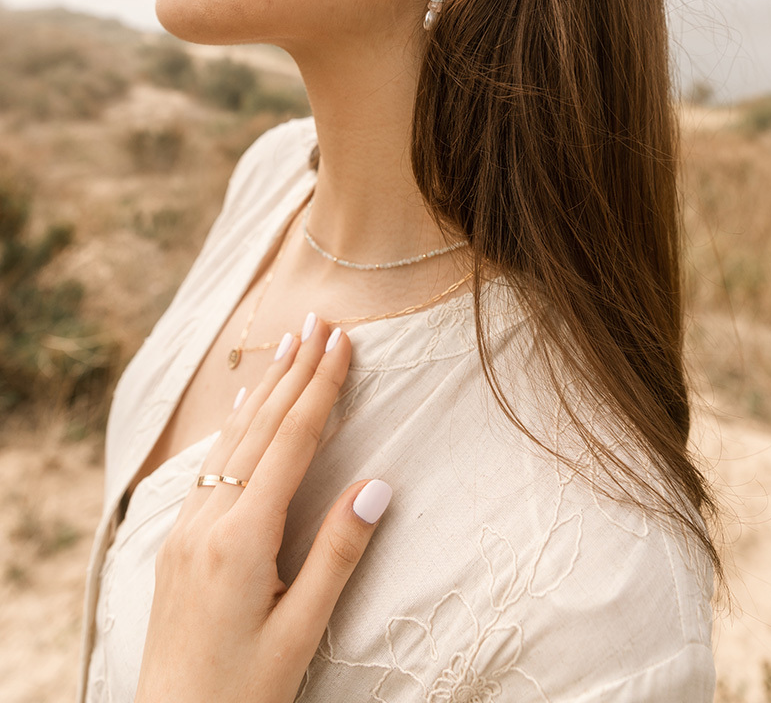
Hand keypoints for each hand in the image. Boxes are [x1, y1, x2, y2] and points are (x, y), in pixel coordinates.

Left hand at [134, 315, 391, 702]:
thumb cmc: (243, 693)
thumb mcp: (301, 633)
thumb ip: (337, 555)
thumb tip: (377, 483)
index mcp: (241, 539)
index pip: (291, 442)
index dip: (320, 388)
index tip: (343, 342)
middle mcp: (208, 521)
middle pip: (260, 428)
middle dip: (293, 369)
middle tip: (318, 319)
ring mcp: (186, 530)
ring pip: (231, 440)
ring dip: (263, 388)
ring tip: (287, 344)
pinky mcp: (178, 542)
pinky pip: (210, 465)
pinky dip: (234, 425)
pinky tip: (240, 406)